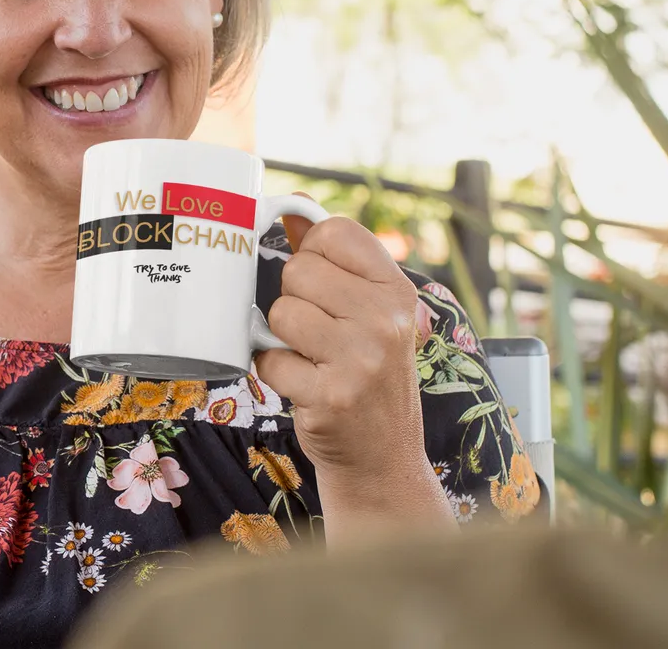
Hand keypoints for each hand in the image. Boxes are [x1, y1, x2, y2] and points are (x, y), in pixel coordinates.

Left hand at [253, 199, 452, 540]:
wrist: (382, 458)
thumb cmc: (367, 374)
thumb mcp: (370, 313)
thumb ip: (334, 261)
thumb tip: (293, 208)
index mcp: (398, 291)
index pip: (335, 231)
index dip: (312, 251)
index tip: (321, 281)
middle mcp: (385, 320)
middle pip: (298, 271)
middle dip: (294, 300)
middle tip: (316, 331)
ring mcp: (360, 360)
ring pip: (280, 312)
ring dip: (282, 338)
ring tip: (311, 358)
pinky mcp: (330, 396)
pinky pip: (269, 359)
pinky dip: (276, 373)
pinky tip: (304, 385)